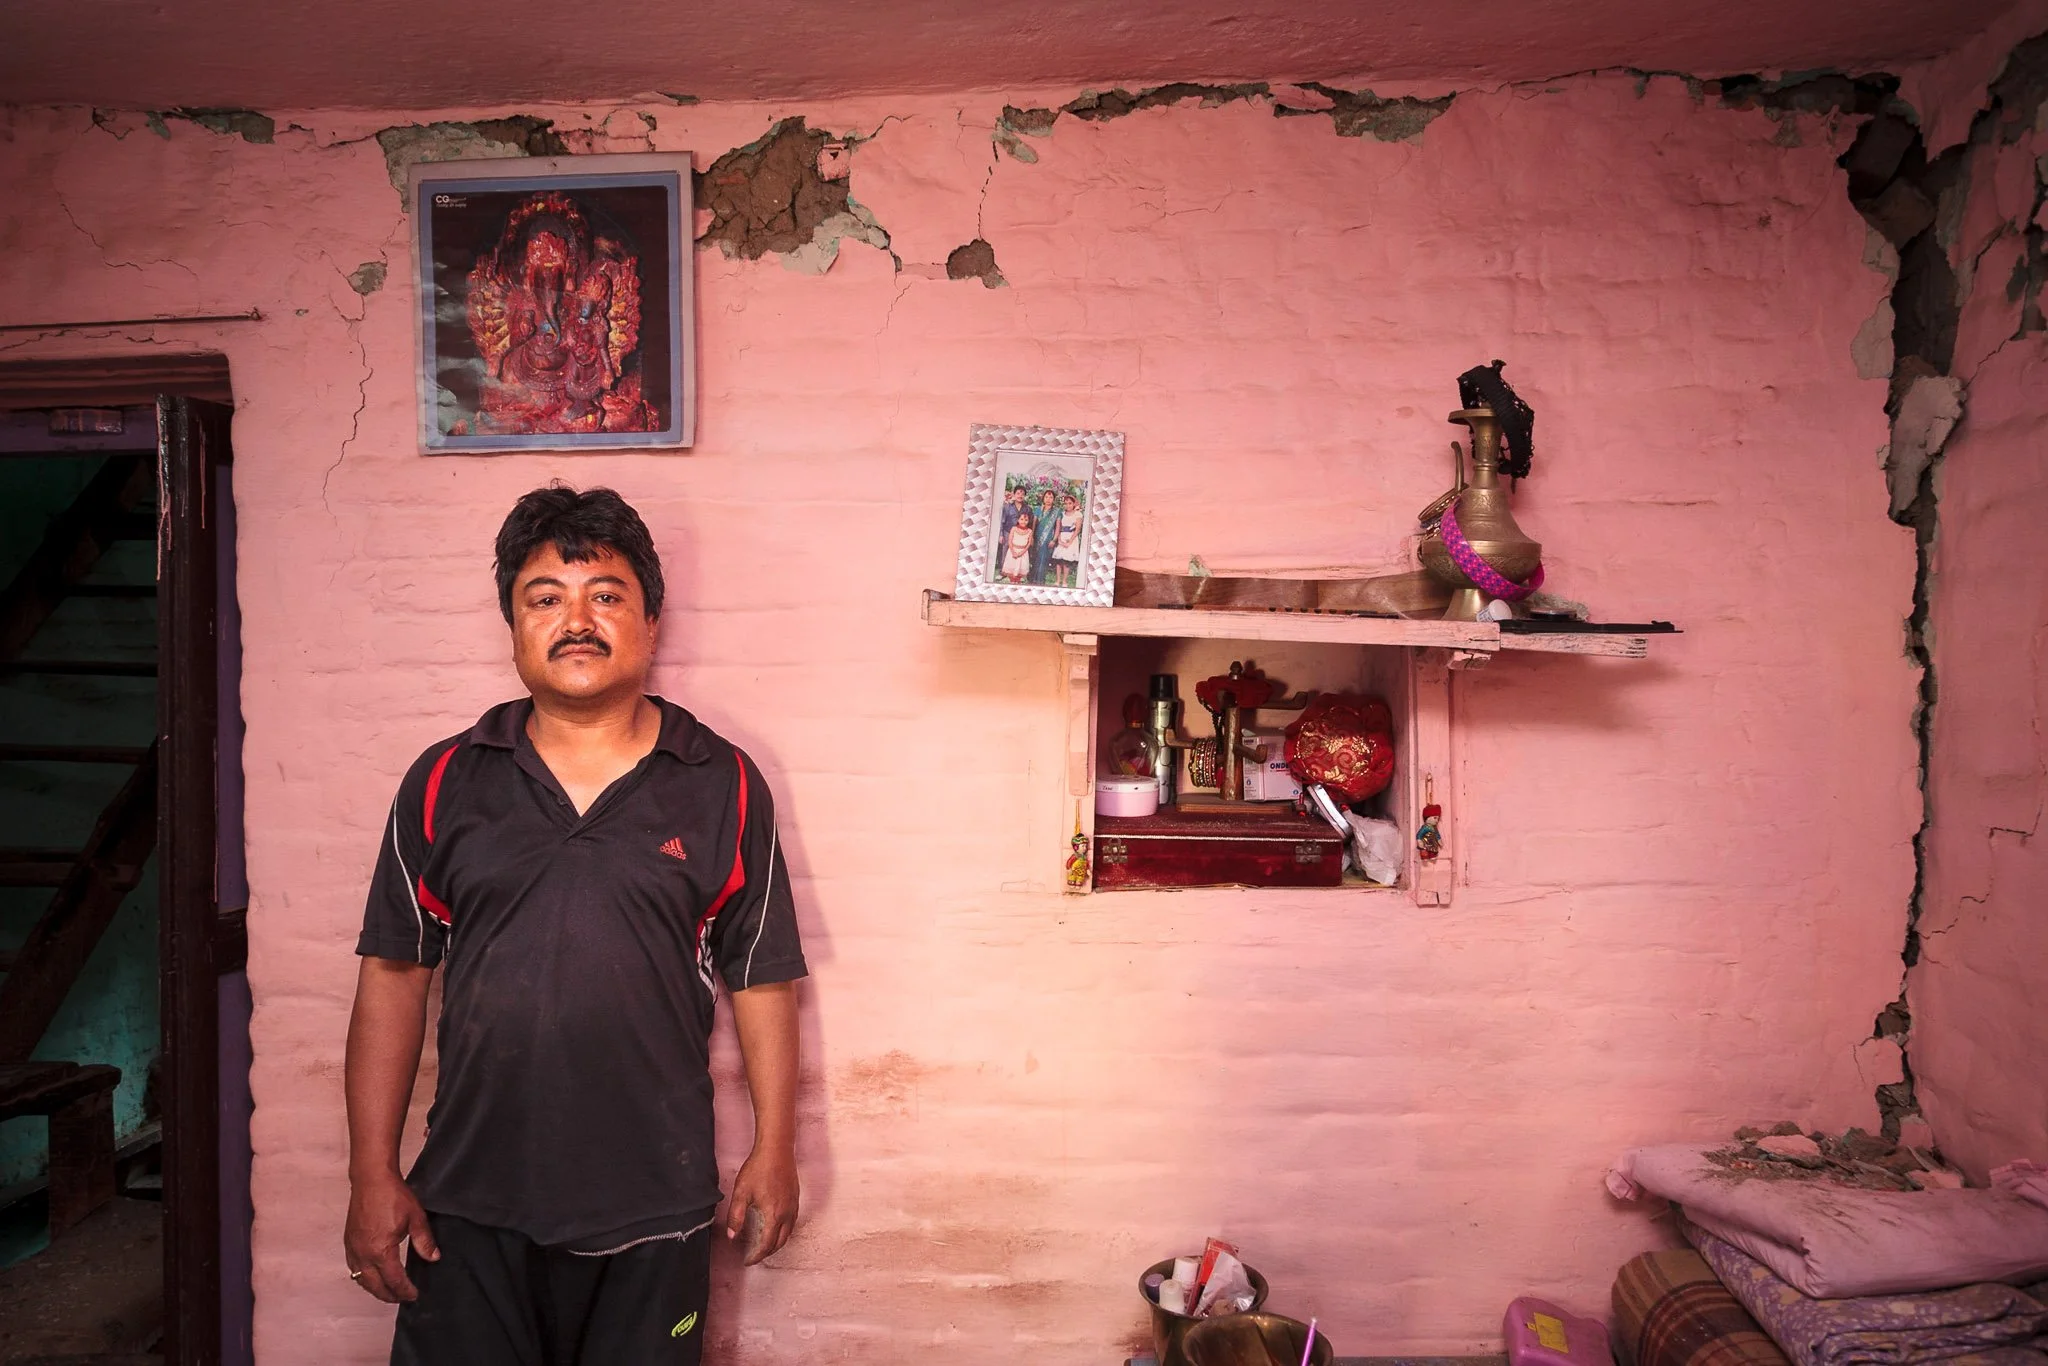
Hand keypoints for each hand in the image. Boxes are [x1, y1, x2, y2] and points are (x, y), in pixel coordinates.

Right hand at [344, 1171, 438, 1301]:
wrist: (371, 1179)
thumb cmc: (393, 1196)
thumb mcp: (416, 1218)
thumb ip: (424, 1241)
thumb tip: (433, 1258)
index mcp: (380, 1251)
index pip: (394, 1280)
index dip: (405, 1291)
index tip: (414, 1295)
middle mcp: (363, 1254)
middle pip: (375, 1286)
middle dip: (389, 1296)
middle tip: (403, 1298)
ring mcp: (353, 1249)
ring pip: (361, 1279)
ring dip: (375, 1288)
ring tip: (389, 1291)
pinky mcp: (348, 1242)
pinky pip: (353, 1268)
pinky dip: (363, 1277)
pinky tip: (372, 1276)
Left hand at [724, 1145, 798, 1264]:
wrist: (777, 1149)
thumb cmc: (759, 1168)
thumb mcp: (741, 1193)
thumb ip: (736, 1216)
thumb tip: (732, 1236)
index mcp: (773, 1215)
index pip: (767, 1244)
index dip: (757, 1255)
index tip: (748, 1260)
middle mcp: (787, 1213)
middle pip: (780, 1242)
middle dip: (768, 1252)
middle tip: (755, 1255)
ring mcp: (793, 1205)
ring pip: (788, 1233)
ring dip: (777, 1242)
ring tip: (764, 1244)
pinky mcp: (796, 1198)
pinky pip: (792, 1222)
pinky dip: (784, 1231)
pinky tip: (776, 1226)